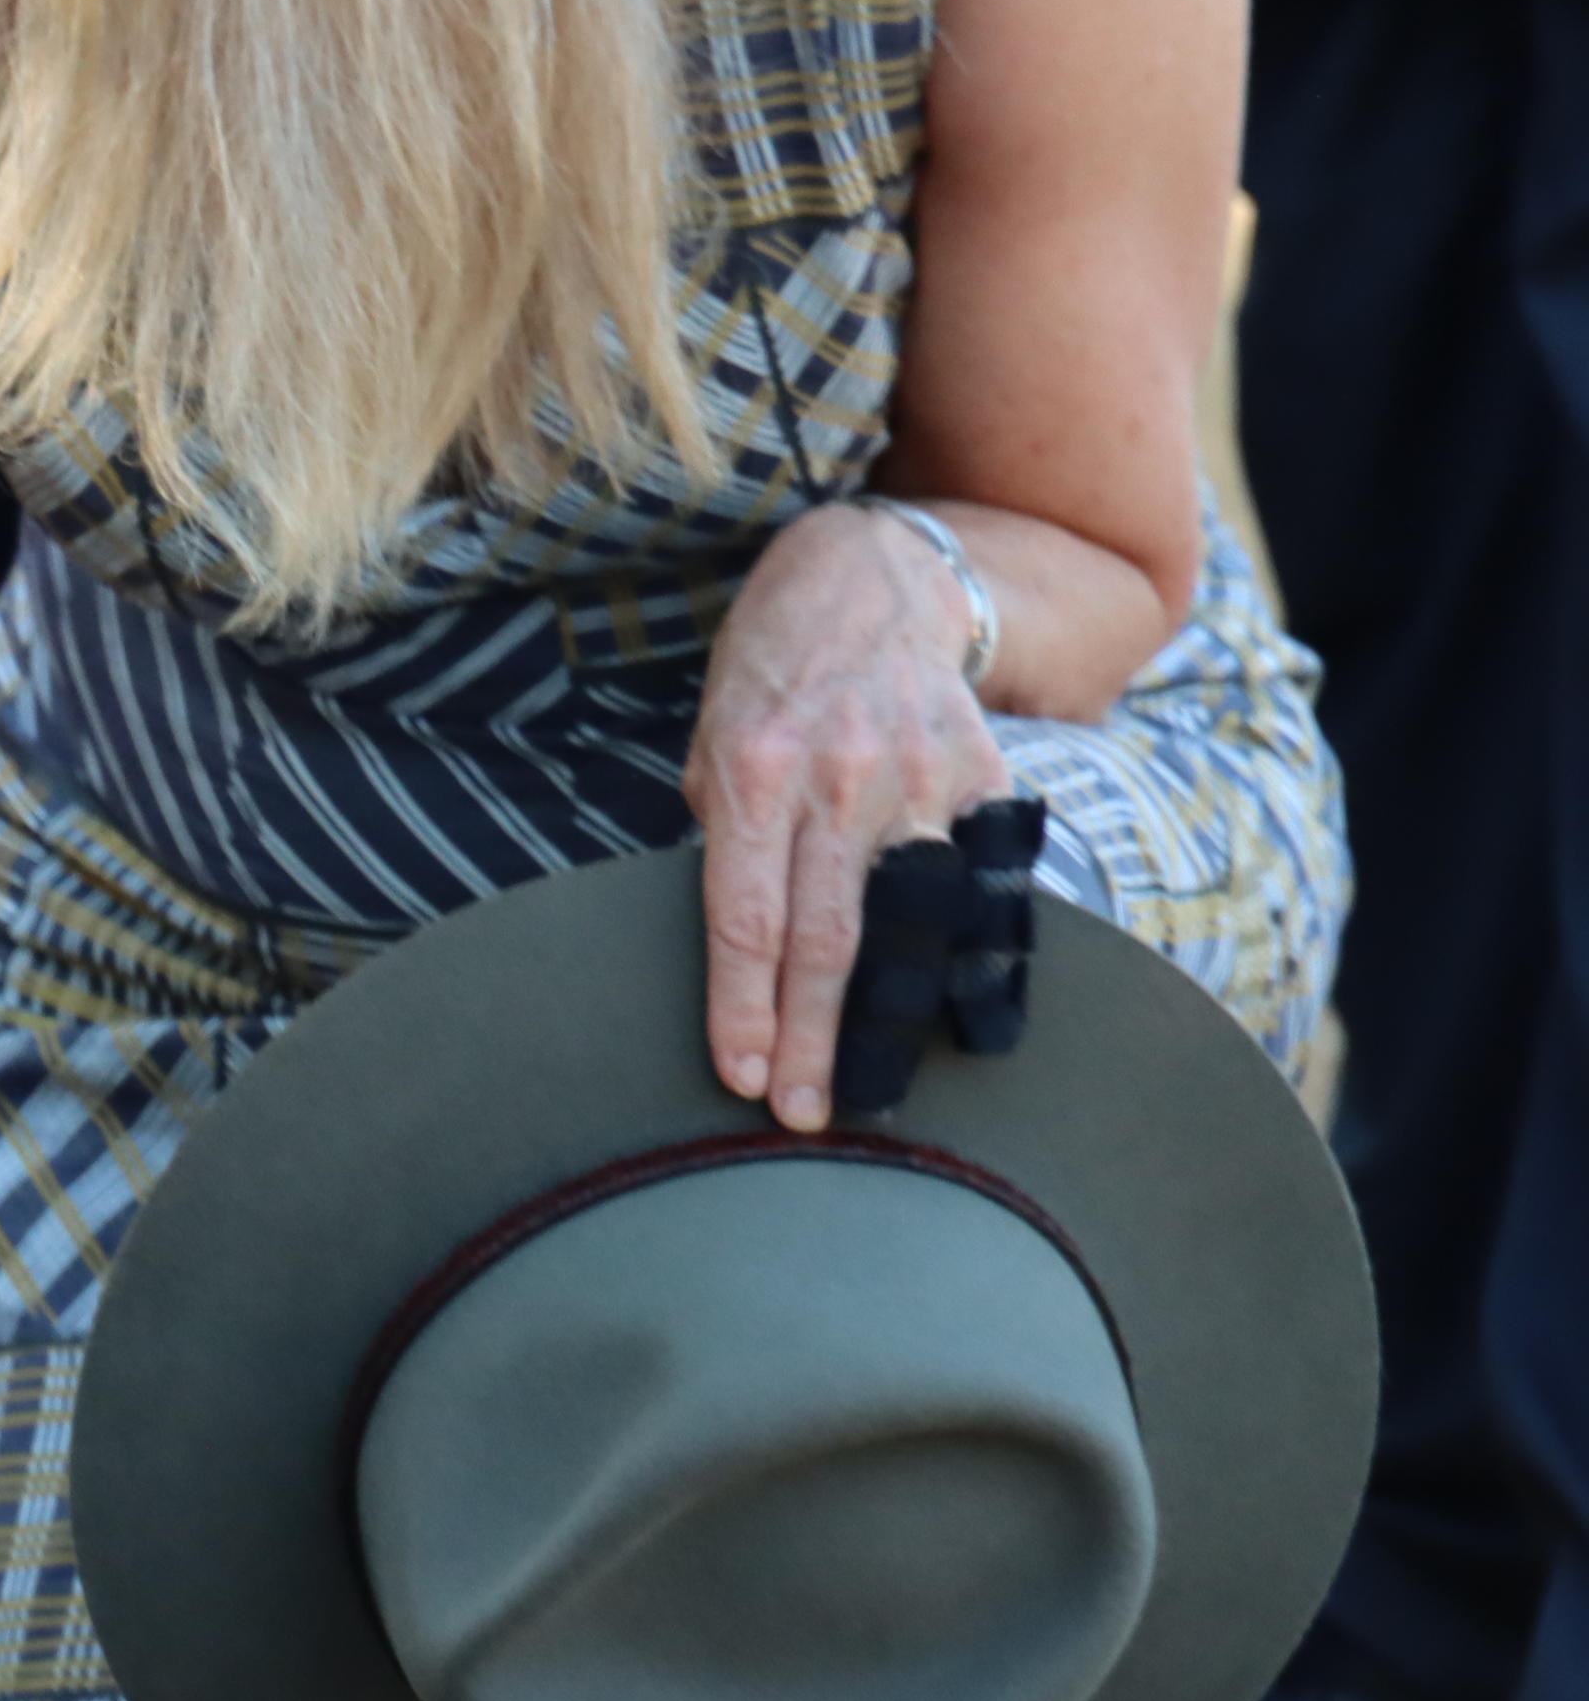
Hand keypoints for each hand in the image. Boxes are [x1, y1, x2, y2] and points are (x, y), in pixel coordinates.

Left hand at [682, 503, 1012, 1134]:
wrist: (872, 581)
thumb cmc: (769, 673)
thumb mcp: (712, 737)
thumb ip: (723, 833)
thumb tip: (737, 940)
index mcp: (754, 771)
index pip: (746, 916)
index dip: (744, 1005)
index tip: (744, 1077)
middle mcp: (842, 778)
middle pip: (831, 937)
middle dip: (816, 1039)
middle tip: (808, 1118)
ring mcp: (925, 779)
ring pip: (916, 925)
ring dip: (897, 1020)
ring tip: (878, 1096)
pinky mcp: (987, 779)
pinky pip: (986, 888)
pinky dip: (983, 961)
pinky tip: (975, 1030)